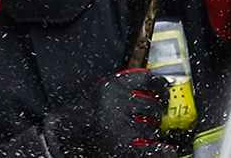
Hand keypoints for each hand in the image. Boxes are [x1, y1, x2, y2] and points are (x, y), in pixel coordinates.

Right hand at [44, 68, 175, 157]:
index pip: (148, 80)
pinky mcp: (121, 146)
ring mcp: (120, 126)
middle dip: (156, 114)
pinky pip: (151, 149)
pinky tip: (166, 151)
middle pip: (152, 107)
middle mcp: (116, 104)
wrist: (63, 136)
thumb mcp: (103, 93)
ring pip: (152, 128)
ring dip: (151, 132)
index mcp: (112, 87)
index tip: (165, 91)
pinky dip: (161, 151)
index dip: (161, 86)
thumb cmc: (85, 116)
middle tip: (153, 118)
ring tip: (140, 134)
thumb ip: (125, 89)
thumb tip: (159, 89)